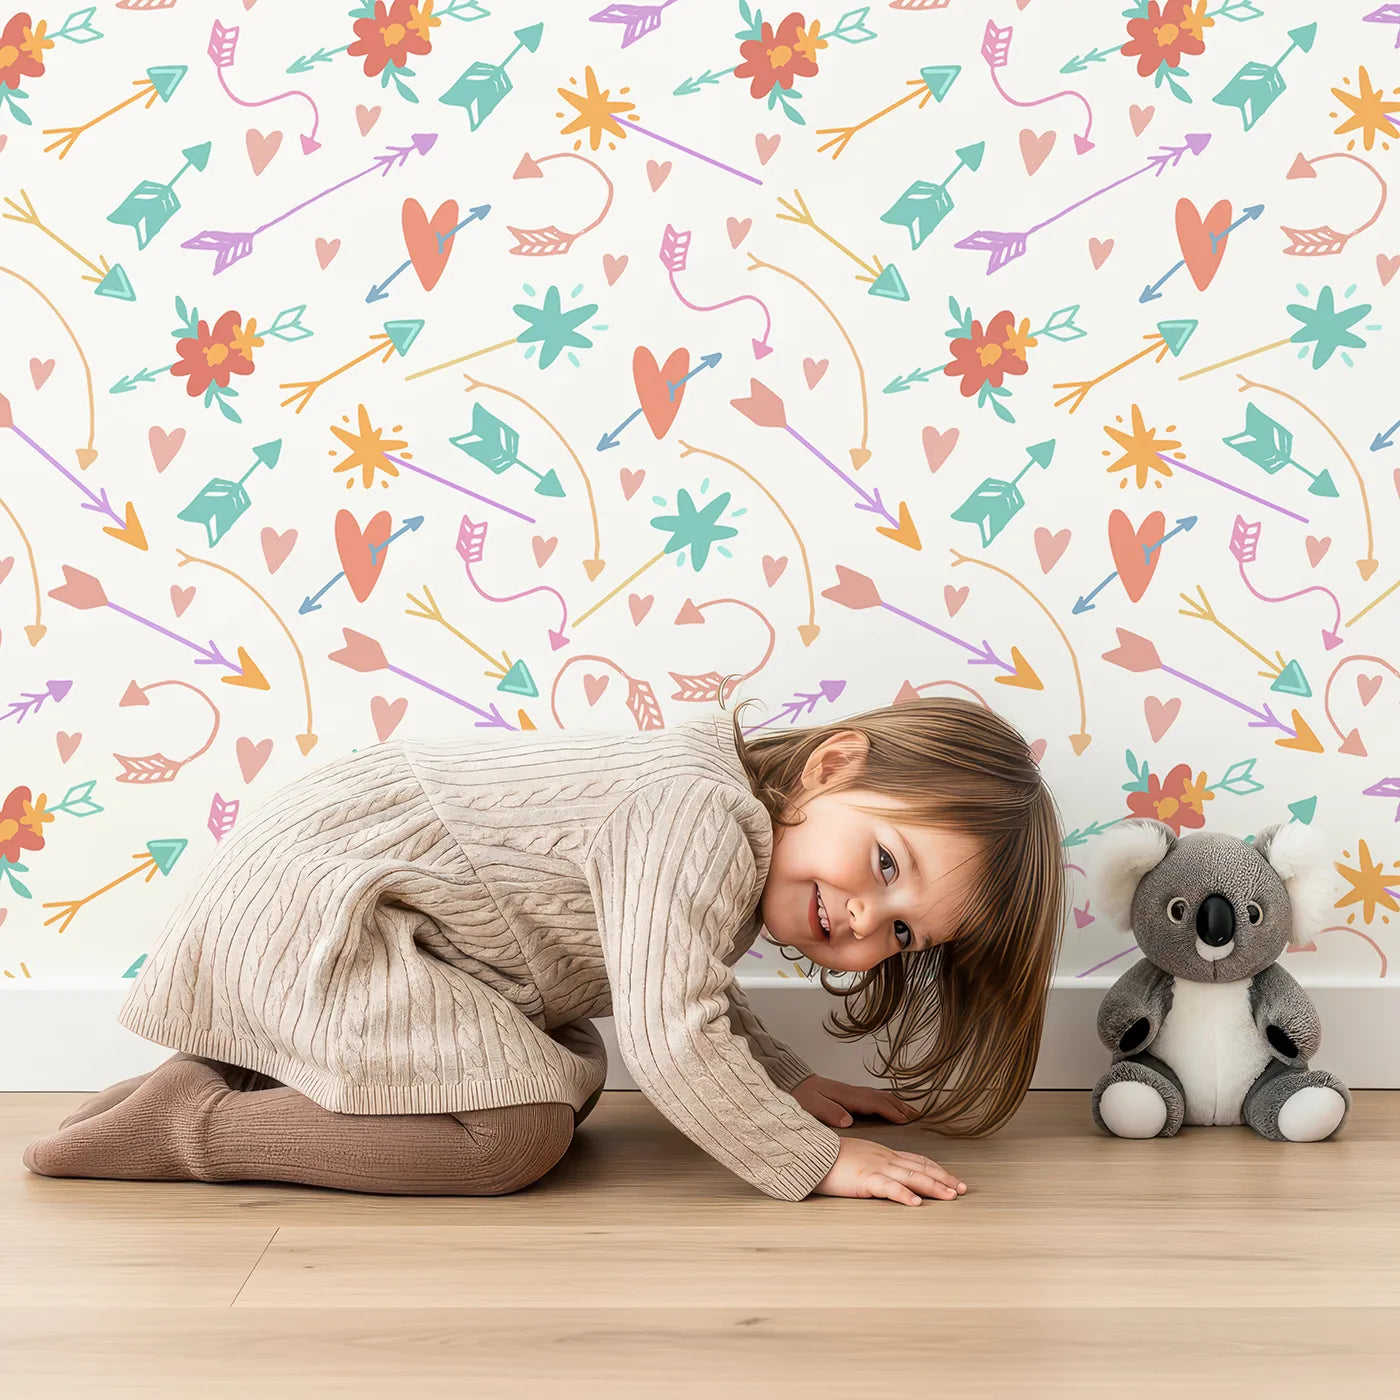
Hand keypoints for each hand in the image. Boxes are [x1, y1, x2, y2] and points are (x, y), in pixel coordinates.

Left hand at [789, 1073, 916, 1127]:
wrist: (791, 1081)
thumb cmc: (800, 1096)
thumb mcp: (811, 1105)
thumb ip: (829, 1112)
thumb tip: (848, 1120)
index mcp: (847, 1096)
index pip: (875, 1104)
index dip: (891, 1111)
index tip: (906, 1120)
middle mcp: (852, 1092)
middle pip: (882, 1098)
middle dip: (900, 1106)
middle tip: (917, 1116)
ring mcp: (851, 1091)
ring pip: (879, 1095)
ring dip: (896, 1102)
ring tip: (909, 1110)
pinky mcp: (847, 1093)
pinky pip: (872, 1095)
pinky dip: (886, 1099)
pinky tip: (888, 1104)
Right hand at [813, 1137, 965, 1205]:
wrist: (810, 1152)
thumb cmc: (829, 1158)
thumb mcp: (857, 1156)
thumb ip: (872, 1164)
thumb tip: (883, 1176)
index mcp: (883, 1154)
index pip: (917, 1160)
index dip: (937, 1169)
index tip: (953, 1179)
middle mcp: (885, 1158)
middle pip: (921, 1168)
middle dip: (944, 1179)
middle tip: (963, 1189)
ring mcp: (876, 1167)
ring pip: (911, 1176)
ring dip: (933, 1187)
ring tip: (951, 1196)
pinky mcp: (864, 1178)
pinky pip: (888, 1186)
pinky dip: (904, 1195)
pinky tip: (916, 1203)